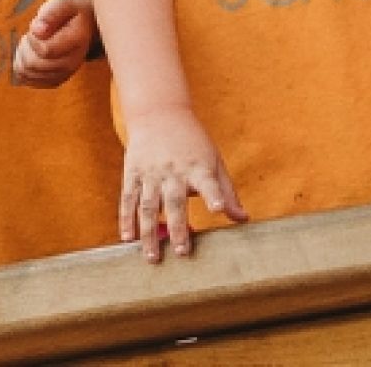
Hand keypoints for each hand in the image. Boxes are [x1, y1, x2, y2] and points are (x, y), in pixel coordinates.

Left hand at [13, 0, 95, 86]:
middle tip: (31, 34)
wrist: (84, 26)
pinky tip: (30, 53)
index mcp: (77, 41)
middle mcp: (73, 62)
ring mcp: (64, 74)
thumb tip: (37, 31)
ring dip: (22, 55)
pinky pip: (27, 79)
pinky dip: (22, 66)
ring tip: (32, 43)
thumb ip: (51, 14)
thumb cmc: (69, 13)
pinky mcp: (54, 81)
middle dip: (25, 47)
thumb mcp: (62, 5)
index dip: (32, 38)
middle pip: (34, 64)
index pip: (45, 50)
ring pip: (27, 73)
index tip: (35, 27)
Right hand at [118, 106, 245, 260]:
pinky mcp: (132, 172)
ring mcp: (150, 172)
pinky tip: (128, 238)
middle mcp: (173, 170)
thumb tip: (243, 220)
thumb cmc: (192, 142)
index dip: (213, 195)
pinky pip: (128, 198)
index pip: (207, 182)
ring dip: (149, 233)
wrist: (159, 113)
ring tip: (152, 257)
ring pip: (148, 206)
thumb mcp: (214, 161)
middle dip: (178, 228)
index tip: (217, 210)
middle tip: (181, 252)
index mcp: (198, 166)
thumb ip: (226, 192)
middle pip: (174, 202)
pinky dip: (126, 219)